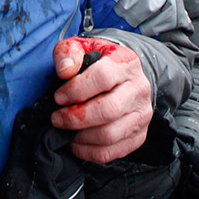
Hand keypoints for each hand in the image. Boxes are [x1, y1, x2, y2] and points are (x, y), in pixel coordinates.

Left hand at [50, 36, 153, 162]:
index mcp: (126, 63)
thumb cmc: (96, 61)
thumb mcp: (81, 46)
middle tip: (56, 118)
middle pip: (108, 110)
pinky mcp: (139, 135)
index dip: (76, 90)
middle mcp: (139, 89)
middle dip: (75, 118)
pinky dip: (88, 152)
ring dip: (80, 137)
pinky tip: (74, 143)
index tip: (58, 97)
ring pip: (110, 134)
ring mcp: (142, 115)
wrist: (121, 75)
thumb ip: (68, 52)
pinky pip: (112, 152)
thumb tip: (64, 71)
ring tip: (63, 130)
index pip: (102, 78)